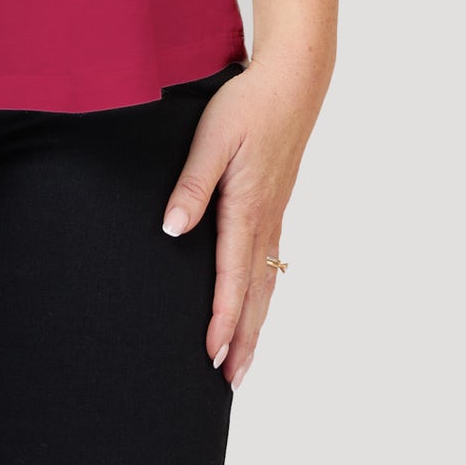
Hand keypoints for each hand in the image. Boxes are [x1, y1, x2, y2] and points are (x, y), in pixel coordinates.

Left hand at [159, 50, 325, 391]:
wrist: (292, 82)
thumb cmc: (248, 105)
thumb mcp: (211, 137)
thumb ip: (192, 184)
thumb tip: (173, 230)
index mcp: (246, 207)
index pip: (231, 277)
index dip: (221, 320)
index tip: (211, 356)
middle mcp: (264, 220)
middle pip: (254, 294)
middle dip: (243, 340)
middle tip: (231, 382)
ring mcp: (274, 214)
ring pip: (266, 283)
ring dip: (255, 324)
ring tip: (245, 360)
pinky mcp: (275, 204)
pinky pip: (271, 263)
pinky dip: (264, 295)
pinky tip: (258, 303)